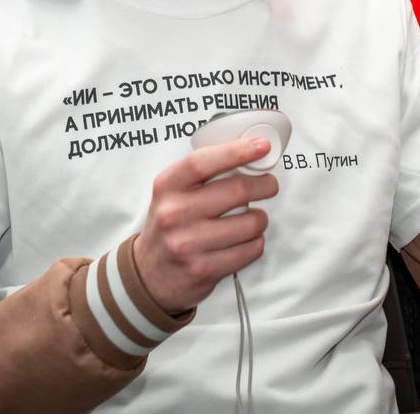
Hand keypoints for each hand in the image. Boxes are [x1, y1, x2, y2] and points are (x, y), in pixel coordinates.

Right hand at [133, 137, 278, 313]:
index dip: (237, 151)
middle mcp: (174, 213)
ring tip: (253, 218)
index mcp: (167, 186)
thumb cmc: (169, 225)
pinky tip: (245, 240)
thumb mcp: (173, 192)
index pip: (203, 161)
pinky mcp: (203, 269)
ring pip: (250, 223)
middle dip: (264, 185)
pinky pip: (250, 250)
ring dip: (260, 218)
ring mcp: (188, 243)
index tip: (262, 146)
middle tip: (269, 185)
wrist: (150, 273)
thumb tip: (248, 154)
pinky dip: (256, 242)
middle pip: (237, 190)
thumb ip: (204, 174)